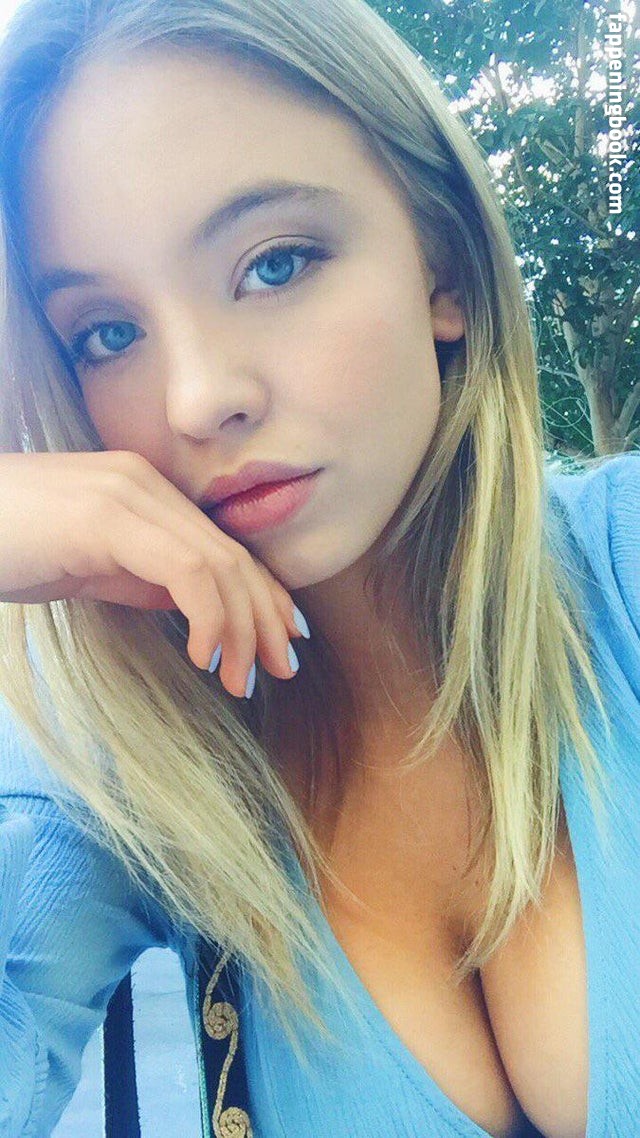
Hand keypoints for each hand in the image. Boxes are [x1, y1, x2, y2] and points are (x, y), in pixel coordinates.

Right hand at [0, 450, 306, 697]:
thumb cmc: (5, 548)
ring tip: (243, 678)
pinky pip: (187, 570)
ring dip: (242, 629)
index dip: (263, 596)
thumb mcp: (88, 568)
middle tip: (280, 670)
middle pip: (233, 554)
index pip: (224, 546)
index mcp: (144, 491)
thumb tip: (193, 607)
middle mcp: (145, 482)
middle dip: (265, 618)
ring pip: (219, 564)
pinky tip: (204, 656)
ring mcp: (127, 493)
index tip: (282, 642)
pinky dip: (209, 617)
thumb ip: (142, 577)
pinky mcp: (107, 516)